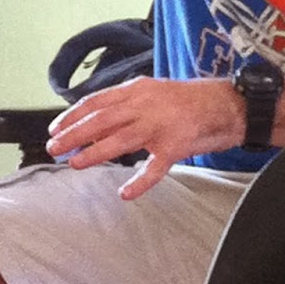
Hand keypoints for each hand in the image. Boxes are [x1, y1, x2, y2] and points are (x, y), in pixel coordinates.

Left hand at [46, 77, 243, 199]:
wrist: (229, 104)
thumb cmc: (191, 100)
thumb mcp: (154, 93)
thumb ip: (128, 105)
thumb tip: (97, 123)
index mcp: (138, 89)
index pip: (97, 101)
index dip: (73, 115)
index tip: (55, 128)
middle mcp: (146, 104)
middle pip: (101, 119)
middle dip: (74, 133)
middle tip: (54, 147)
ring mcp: (161, 125)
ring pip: (120, 139)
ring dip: (94, 152)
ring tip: (75, 163)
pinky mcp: (177, 146)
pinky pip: (155, 168)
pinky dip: (139, 182)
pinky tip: (125, 193)